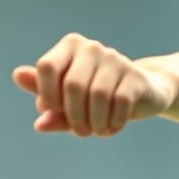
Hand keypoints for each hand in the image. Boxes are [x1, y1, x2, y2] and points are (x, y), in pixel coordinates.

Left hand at [12, 33, 174, 136]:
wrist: (139, 93)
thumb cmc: (94, 97)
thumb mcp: (68, 103)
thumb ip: (50, 110)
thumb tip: (38, 125)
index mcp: (71, 47)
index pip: (47, 67)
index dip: (46, 94)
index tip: (54, 110)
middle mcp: (93, 48)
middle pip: (73, 85)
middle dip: (74, 116)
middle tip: (80, 131)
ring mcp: (117, 60)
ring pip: (98, 95)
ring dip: (95, 122)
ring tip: (97, 131)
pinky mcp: (137, 76)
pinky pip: (121, 101)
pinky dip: (113, 122)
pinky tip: (112, 128)